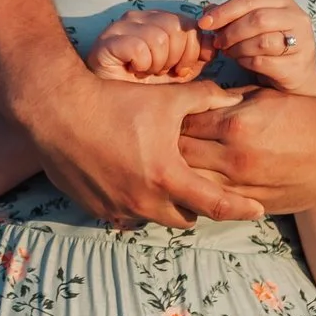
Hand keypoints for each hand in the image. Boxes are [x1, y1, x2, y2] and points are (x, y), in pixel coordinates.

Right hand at [19, 68, 267, 227]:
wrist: (57, 110)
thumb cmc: (114, 101)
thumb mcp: (166, 97)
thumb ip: (206, 99)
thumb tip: (235, 99)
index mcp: (167, 176)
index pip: (217, 204)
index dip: (241, 209)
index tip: (258, 211)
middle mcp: (144, 201)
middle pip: (186, 217)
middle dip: (198, 205)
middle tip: (203, 187)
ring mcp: (118, 208)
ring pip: (155, 218)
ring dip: (166, 205)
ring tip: (167, 182)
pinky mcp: (96, 208)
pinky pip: (126, 215)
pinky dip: (136, 203)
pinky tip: (134, 180)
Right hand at [87, 9, 210, 82]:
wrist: (107, 107)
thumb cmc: (144, 91)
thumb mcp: (180, 73)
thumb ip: (199, 57)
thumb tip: (215, 44)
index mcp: (157, 20)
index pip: (190, 23)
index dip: (194, 50)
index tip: (182, 71)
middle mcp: (139, 17)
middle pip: (177, 27)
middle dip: (177, 58)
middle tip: (163, 73)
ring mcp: (121, 26)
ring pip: (159, 37)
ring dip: (158, 64)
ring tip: (147, 73)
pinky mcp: (107, 41)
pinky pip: (139, 47)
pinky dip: (142, 65)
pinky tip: (134, 71)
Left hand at [179, 88, 315, 214]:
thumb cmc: (302, 116)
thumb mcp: (264, 97)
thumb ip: (227, 101)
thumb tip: (194, 102)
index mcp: (234, 124)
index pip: (183, 121)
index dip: (172, 118)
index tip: (167, 116)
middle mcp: (233, 157)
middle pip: (179, 154)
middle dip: (167, 147)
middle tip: (162, 141)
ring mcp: (242, 186)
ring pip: (191, 183)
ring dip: (180, 174)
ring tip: (174, 165)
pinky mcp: (251, 204)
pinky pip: (214, 202)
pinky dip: (201, 193)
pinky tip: (196, 185)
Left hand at [196, 0, 315, 97]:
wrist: (296, 77)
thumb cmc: (270, 47)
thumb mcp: (252, 27)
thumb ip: (232, 16)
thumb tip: (207, 11)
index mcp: (284, 2)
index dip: (225, 10)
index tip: (204, 23)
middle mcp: (297, 18)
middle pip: (257, 19)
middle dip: (231, 31)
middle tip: (218, 42)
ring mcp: (301, 42)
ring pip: (261, 41)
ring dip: (238, 48)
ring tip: (230, 53)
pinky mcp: (297, 65)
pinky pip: (262, 62)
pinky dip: (246, 62)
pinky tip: (242, 62)